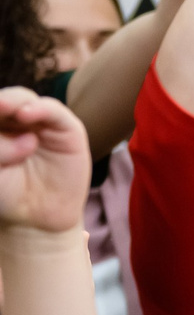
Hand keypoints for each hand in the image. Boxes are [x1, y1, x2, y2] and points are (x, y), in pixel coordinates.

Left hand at [0, 90, 92, 233]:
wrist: (35, 215)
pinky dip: (40, 109)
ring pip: (22, 99)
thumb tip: (27, 138)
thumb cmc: (6, 190)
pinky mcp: (66, 128)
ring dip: (12, 104)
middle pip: (3, 100)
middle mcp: (12, 119)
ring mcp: (39, 121)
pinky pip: (53, 110)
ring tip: (13, 117)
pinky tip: (26, 114)